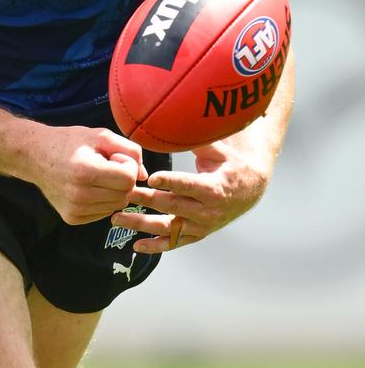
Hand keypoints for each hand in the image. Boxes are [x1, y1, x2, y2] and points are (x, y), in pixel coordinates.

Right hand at [32, 125, 147, 225]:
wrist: (35, 156)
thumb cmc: (69, 142)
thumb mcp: (101, 135)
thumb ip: (130, 150)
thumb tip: (144, 176)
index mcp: (86, 171)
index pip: (128, 179)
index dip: (126, 165)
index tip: (113, 156)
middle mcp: (79, 195)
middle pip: (124, 194)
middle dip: (122, 179)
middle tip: (105, 165)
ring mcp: (75, 209)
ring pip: (116, 206)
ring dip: (113, 191)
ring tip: (96, 176)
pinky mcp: (72, 218)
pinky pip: (103, 213)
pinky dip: (102, 201)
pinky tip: (88, 187)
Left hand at [109, 132, 273, 251]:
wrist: (249, 191)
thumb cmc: (230, 165)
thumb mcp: (220, 150)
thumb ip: (199, 140)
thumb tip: (179, 121)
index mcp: (214, 188)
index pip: (188, 185)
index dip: (170, 182)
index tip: (150, 178)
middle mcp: (207, 211)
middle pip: (173, 206)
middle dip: (146, 200)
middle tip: (124, 193)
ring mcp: (201, 225)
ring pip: (168, 228)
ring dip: (142, 224)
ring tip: (117, 218)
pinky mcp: (196, 234)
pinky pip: (173, 243)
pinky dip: (155, 246)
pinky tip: (135, 245)